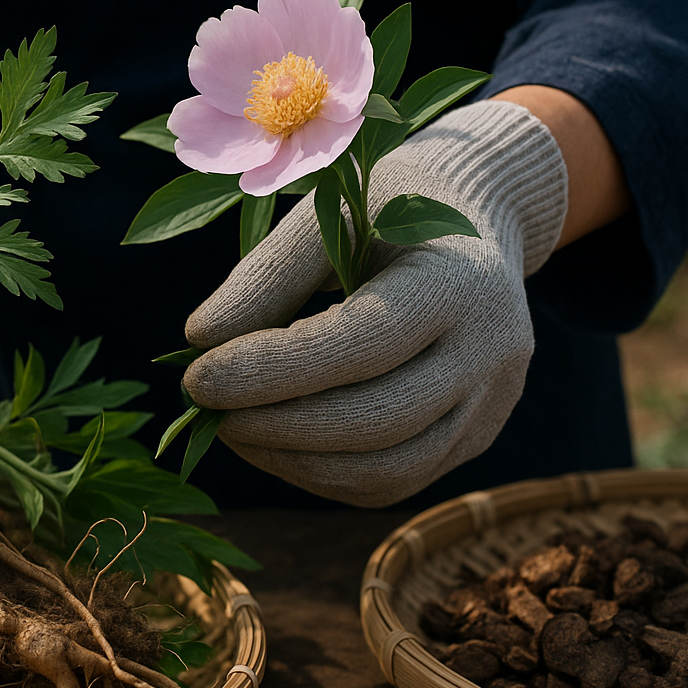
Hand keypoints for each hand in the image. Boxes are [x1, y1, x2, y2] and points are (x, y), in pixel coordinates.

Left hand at [181, 100, 568, 505]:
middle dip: (279, 427)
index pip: (360, 344)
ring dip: (295, 461)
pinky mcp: (474, 437)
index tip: (196, 377)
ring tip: (230, 428)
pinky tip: (273, 443)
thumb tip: (197, 341)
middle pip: (380, 420)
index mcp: (460, 281)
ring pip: (389, 469)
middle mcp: (491, 352)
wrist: (474, 217)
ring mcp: (490, 404)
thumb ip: (267, 275)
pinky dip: (323, 474)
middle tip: (205, 412)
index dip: (271, 370)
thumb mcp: (329, 215)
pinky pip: (393, 481)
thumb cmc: (386, 207)